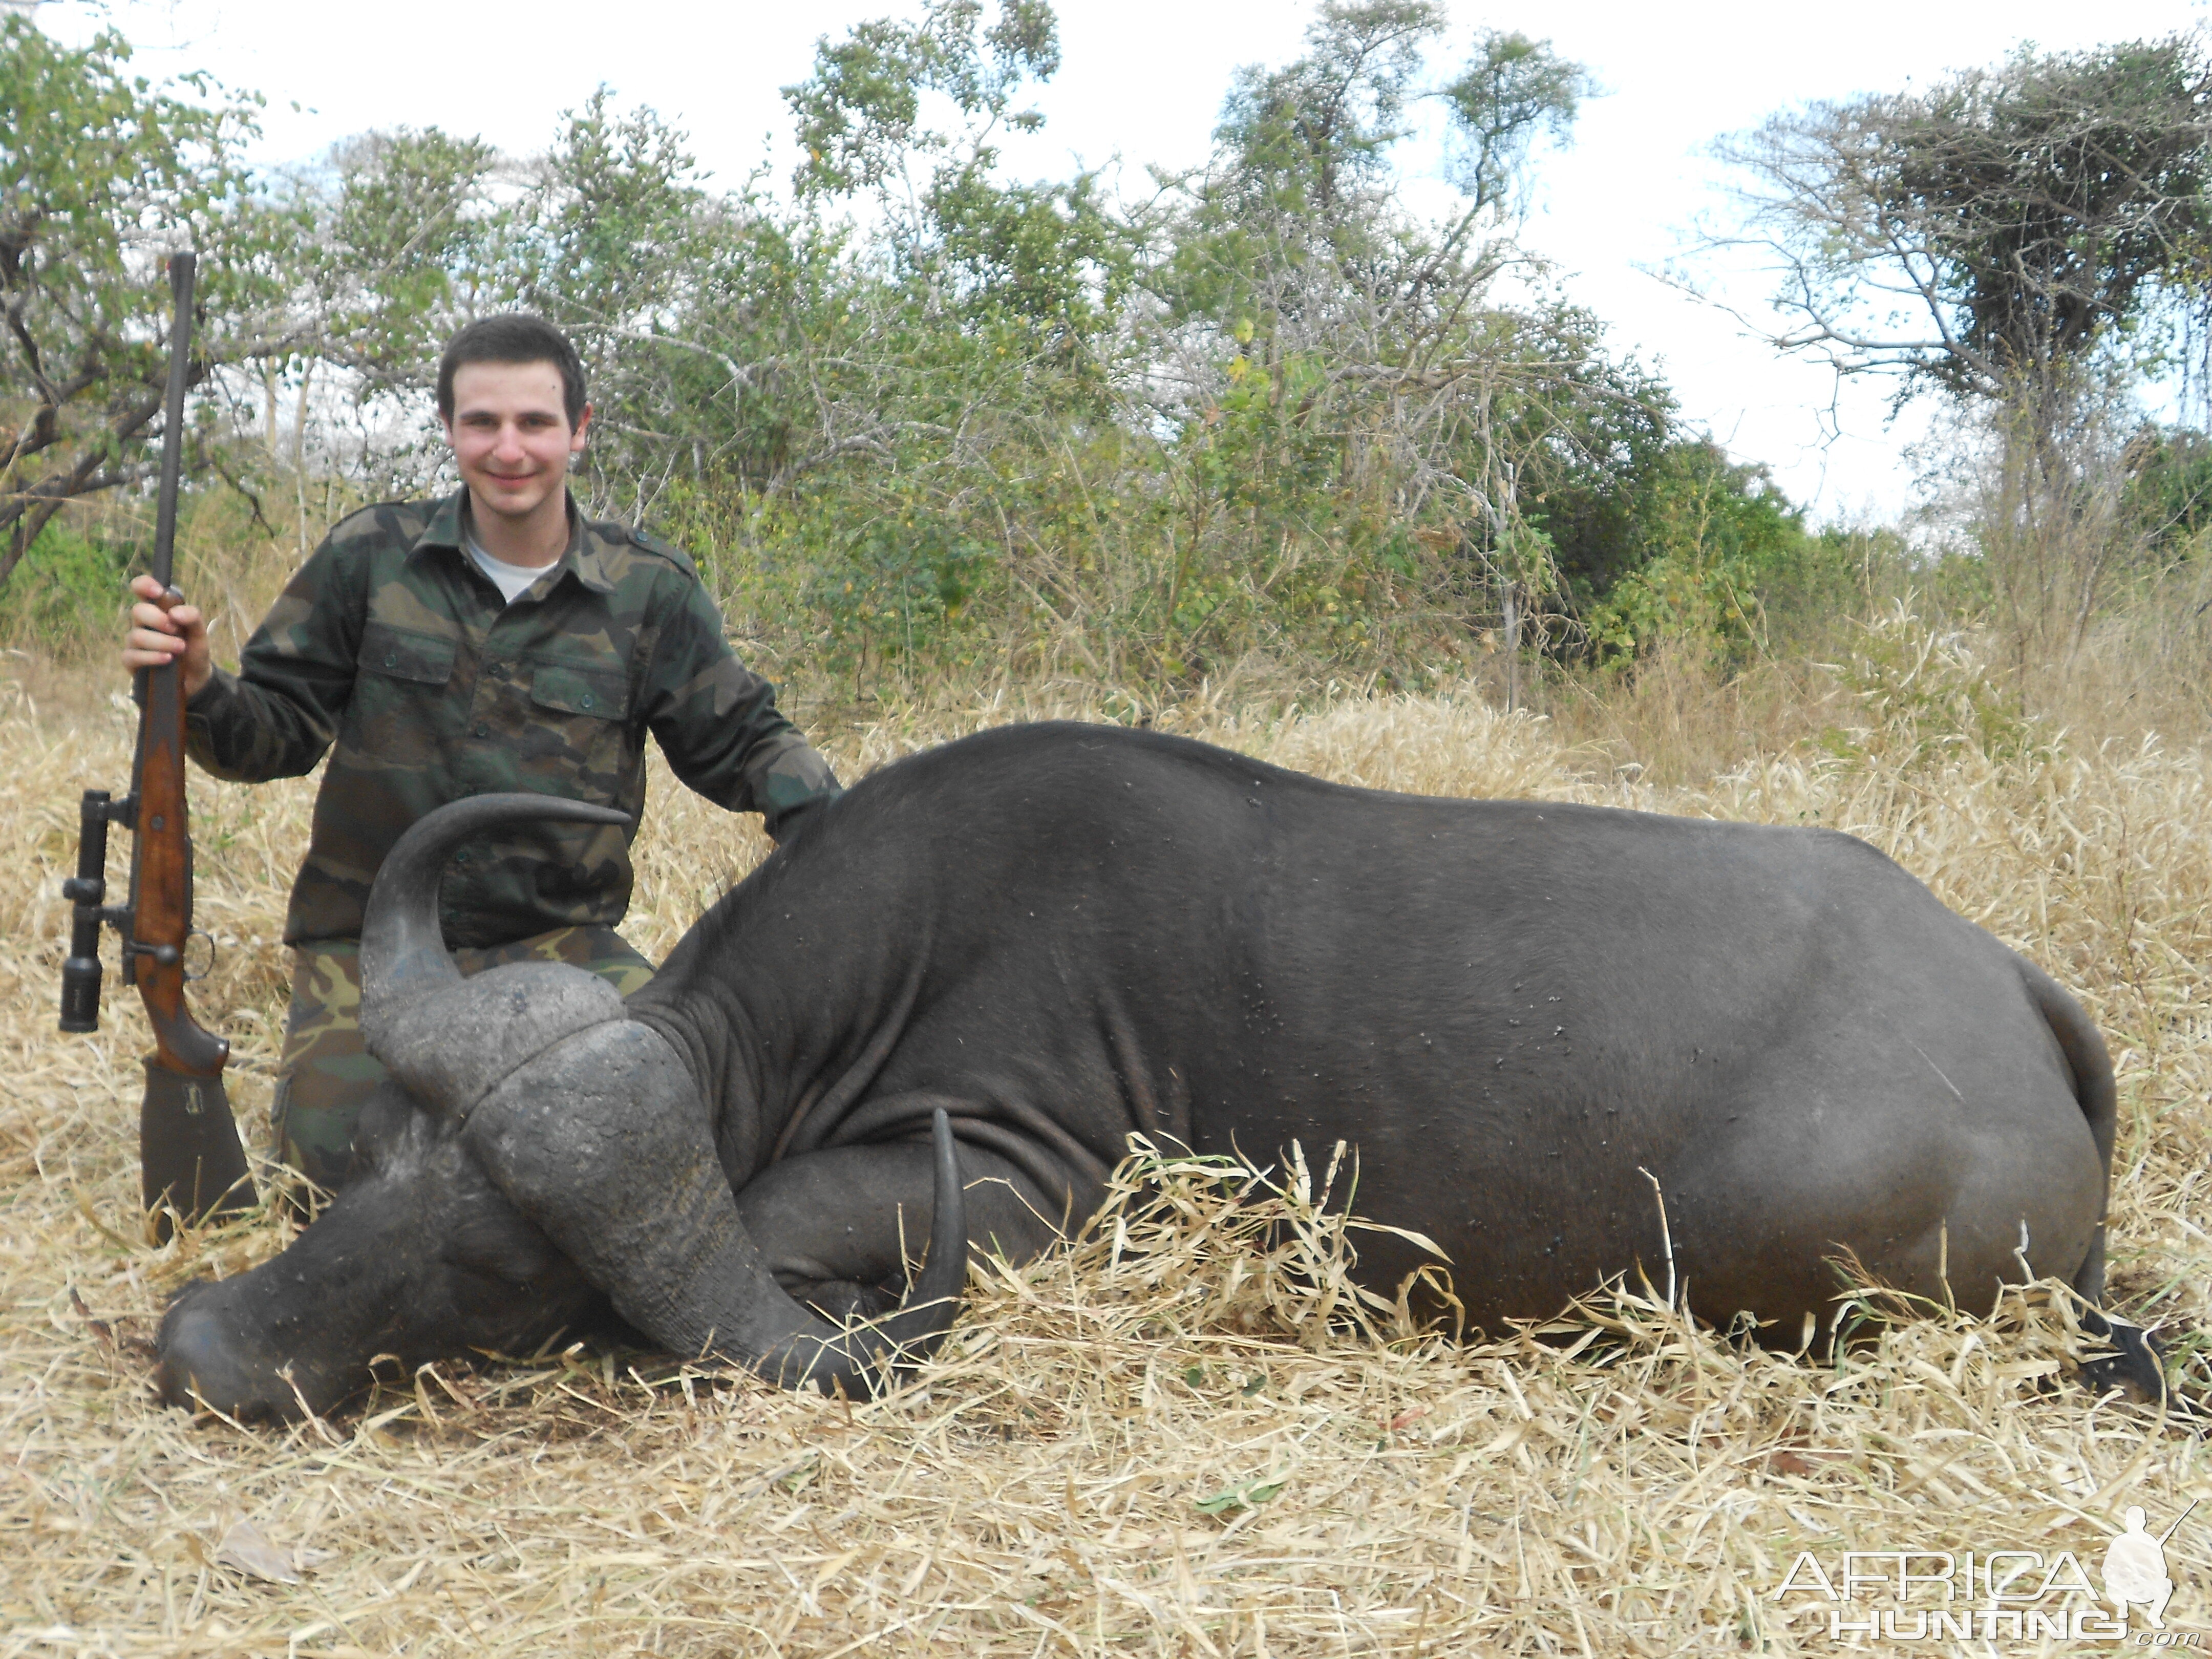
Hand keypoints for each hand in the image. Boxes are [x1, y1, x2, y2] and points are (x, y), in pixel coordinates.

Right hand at [121, 573, 211, 700]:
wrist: (195, 679)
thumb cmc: (193, 651)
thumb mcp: (199, 633)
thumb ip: (193, 617)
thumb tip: (174, 613)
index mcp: (158, 610)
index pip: (141, 588)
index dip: (144, 584)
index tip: (157, 591)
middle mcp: (143, 623)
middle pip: (137, 611)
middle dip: (157, 619)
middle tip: (175, 629)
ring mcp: (135, 642)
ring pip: (136, 635)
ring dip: (161, 641)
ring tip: (180, 648)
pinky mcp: (131, 660)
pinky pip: (132, 655)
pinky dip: (152, 657)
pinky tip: (167, 659)